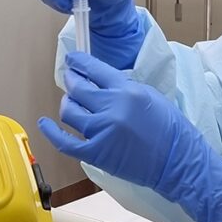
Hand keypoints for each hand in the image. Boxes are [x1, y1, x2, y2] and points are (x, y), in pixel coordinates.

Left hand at [38, 52, 221, 221]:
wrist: (177, 161)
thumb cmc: (170, 128)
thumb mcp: (149, 96)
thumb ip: (123, 88)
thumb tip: (100, 81)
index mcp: (127, 90)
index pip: (94, 69)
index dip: (79, 63)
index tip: (72, 60)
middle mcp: (111, 108)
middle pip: (78, 88)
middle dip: (71, 80)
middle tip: (70, 78)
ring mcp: (101, 131)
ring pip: (70, 111)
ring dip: (67, 103)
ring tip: (70, 102)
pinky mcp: (96, 153)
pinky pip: (65, 141)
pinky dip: (51, 132)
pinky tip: (44, 123)